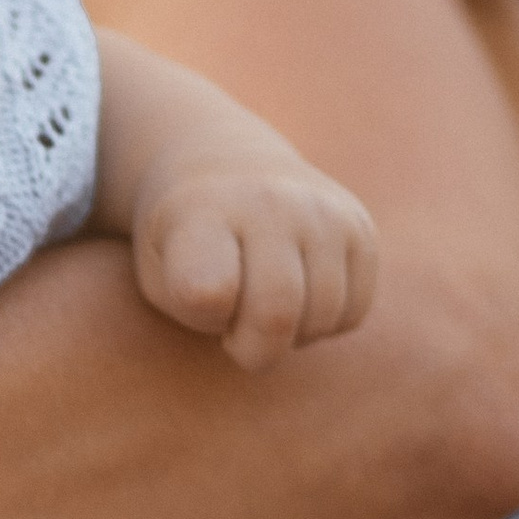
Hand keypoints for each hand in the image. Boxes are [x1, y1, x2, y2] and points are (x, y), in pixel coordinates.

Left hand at [131, 144, 378, 370]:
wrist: (226, 168)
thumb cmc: (183, 243)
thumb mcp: (157, 272)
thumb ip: (194, 307)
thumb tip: (269, 327)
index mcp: (202, 211)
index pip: (210, 292)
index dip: (205, 317)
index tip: (198, 297)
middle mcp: (270, 201)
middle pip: (276, 314)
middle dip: (253, 349)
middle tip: (233, 328)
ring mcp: (324, 212)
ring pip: (322, 318)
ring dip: (290, 337)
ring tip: (262, 305)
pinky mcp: (361, 229)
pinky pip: (352, 313)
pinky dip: (323, 324)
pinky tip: (297, 296)